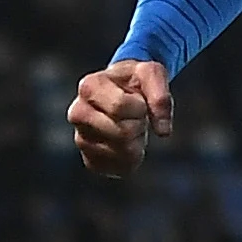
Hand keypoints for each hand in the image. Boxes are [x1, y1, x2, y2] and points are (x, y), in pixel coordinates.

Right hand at [69, 61, 175, 180]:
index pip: (119, 106)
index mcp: (89, 87)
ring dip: (138, 141)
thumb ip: (161, 97)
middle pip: (122, 132)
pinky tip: (127, 142)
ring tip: (130, 126)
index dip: (140, 106)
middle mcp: (78, 114)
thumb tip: (163, 132)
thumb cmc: (135, 81)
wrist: (120, 92)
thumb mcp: (151, 74)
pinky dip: (133, 157)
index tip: (139, 100)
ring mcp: (81, 139)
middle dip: (139, 125)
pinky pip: (120, 168)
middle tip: (136, 115)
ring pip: (123, 152)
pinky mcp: (90, 160)